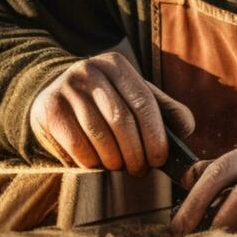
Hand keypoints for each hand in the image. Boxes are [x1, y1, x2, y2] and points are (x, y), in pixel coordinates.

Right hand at [30, 51, 195, 174]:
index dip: (154, 135)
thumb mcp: (134, 96)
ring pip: (99, 136)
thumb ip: (164, 110)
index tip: (159, 159)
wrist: (53, 92)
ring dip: (114, 161)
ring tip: (119, 168)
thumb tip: (186, 129)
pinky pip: (77, 146)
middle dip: (135, 153)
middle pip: (121, 121)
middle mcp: (89, 71)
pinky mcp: (49, 110)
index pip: (143, 102)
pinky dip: (92, 163)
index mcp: (116, 65)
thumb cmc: (105, 101)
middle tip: (140, 171)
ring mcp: (66, 89)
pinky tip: (97, 164)